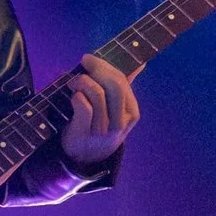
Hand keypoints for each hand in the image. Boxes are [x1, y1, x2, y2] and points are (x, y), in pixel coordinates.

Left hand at [59, 54, 139, 169]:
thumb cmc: (98, 124)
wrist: (84, 156)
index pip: (122, 81)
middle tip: (82, 67)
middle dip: (96, 71)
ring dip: (83, 83)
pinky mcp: (86, 134)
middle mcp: (121, 122)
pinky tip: (73, 97)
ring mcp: (105, 130)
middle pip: (115, 86)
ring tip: (74, 83)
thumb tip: (141, 64)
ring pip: (98, 95)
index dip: (104, 66)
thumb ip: (124, 85)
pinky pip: (85, 107)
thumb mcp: (113, 107)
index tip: (88, 59)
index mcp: (131, 112)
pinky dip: (77, 97)